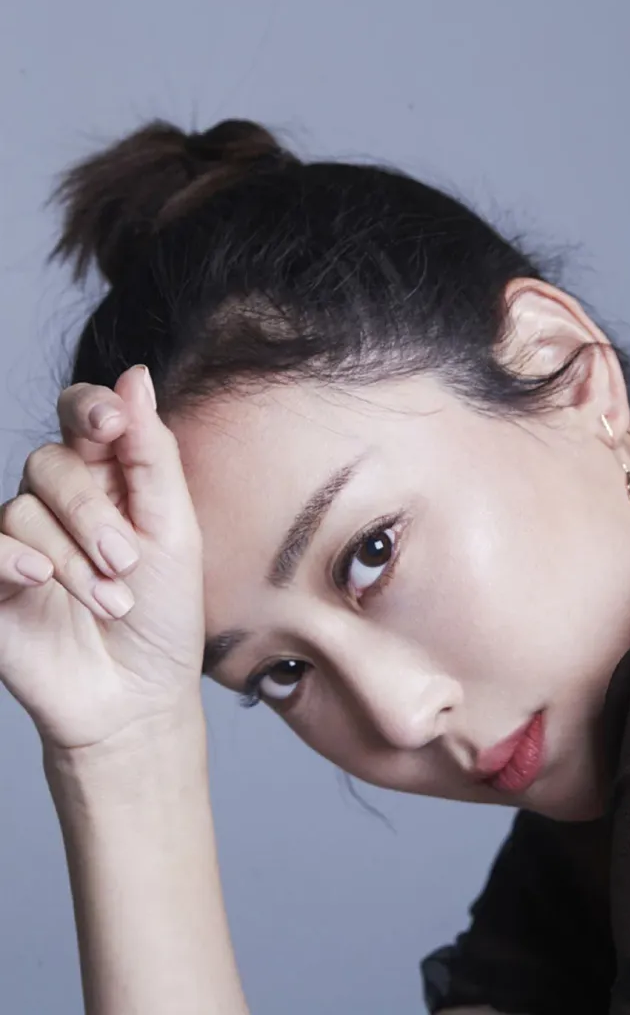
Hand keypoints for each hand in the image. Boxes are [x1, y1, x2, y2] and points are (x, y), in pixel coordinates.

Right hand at [0, 365, 204, 753]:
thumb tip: (135, 375)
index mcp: (108, 477)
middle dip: (92, 512)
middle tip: (128, 562)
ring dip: (72, 557)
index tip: (111, 425)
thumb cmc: (163, 613)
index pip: (84, 414)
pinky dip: (15, 559)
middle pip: (51, 461)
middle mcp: (59, 500)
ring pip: (22, 509)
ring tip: (111, 601)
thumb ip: (152, 455)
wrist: (138, 695)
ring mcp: (22, 539)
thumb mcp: (174, 530)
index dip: (91, 407)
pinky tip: (43, 582)